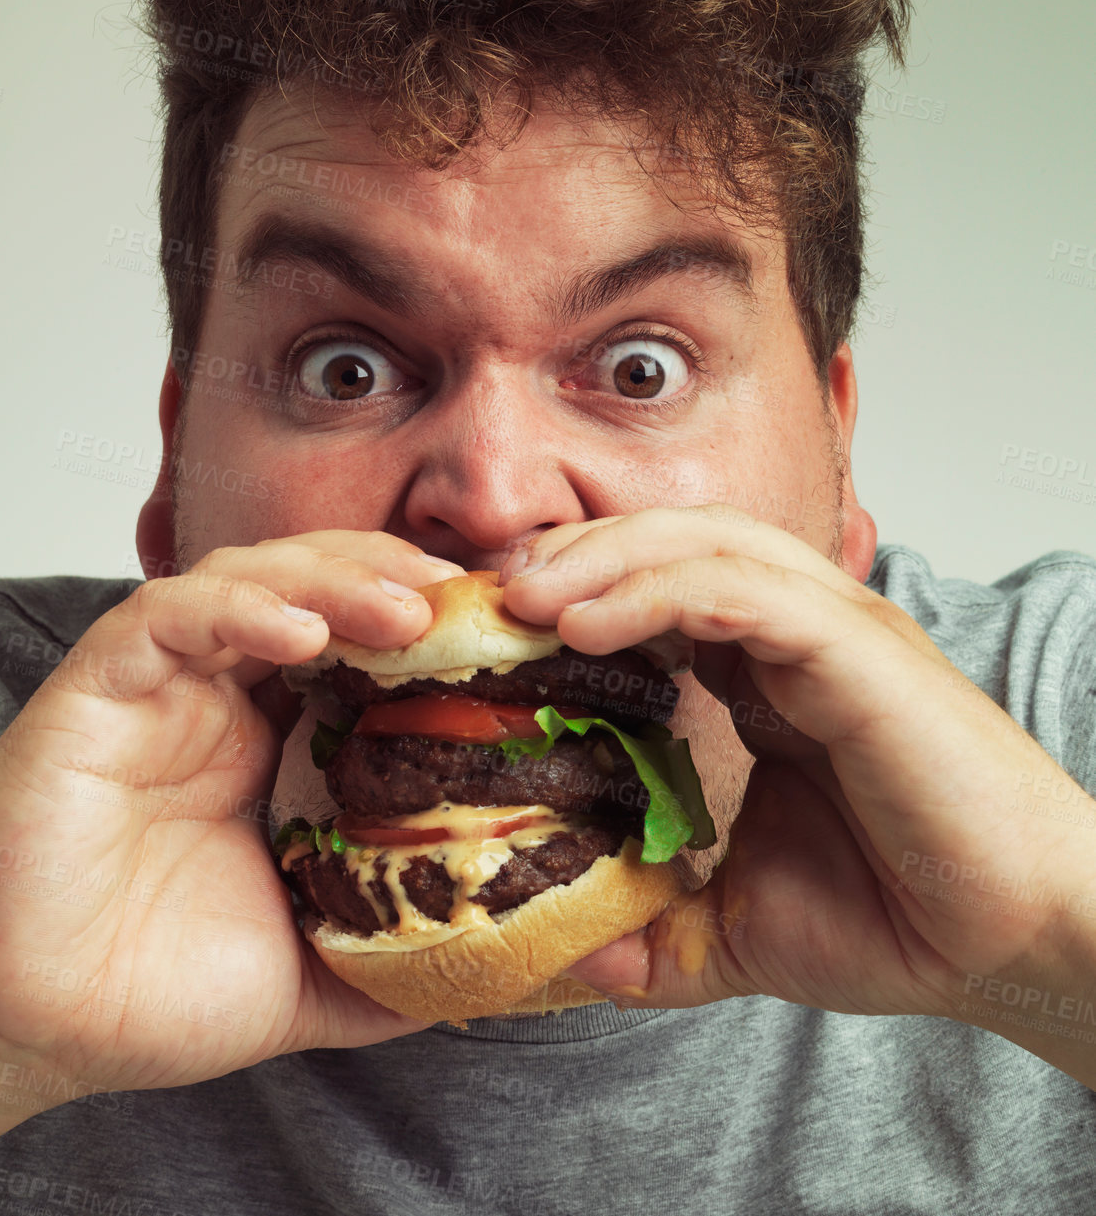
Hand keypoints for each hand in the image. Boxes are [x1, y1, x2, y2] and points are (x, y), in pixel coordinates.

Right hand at [0, 533, 465, 1108]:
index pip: (359, 640)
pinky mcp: (93, 690)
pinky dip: (232, 609)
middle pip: (315, 585)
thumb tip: (498, 964)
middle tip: (465, 599)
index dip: (429, 622)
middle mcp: (220, 695)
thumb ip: (395, 954)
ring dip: (332, 577)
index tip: (503, 632)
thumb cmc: (151, 991)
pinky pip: (164, 619)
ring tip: (406, 606)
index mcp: (272, 740)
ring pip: (249, 579)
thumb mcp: (313, 972)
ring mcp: (159, 685)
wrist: (27, 1029)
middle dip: (393, 577)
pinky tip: (297, 629)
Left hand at [499, 507, 1095, 1024]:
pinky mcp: (859, 652)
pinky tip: (589, 623)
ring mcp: (833, 631)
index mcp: (768, 672)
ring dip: (602, 559)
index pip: (656, 590)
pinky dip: (659, 593)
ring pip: (702, 544)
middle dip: (572, 556)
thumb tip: (572, 958)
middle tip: (486, 596)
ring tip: (521, 598)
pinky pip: (744, 593)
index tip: (490, 633)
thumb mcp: (741, 926)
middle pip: (669, 543)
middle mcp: (798, 631)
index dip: (571, 595)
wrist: (1016, 945)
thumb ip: (659, 930)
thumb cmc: (904, 915)